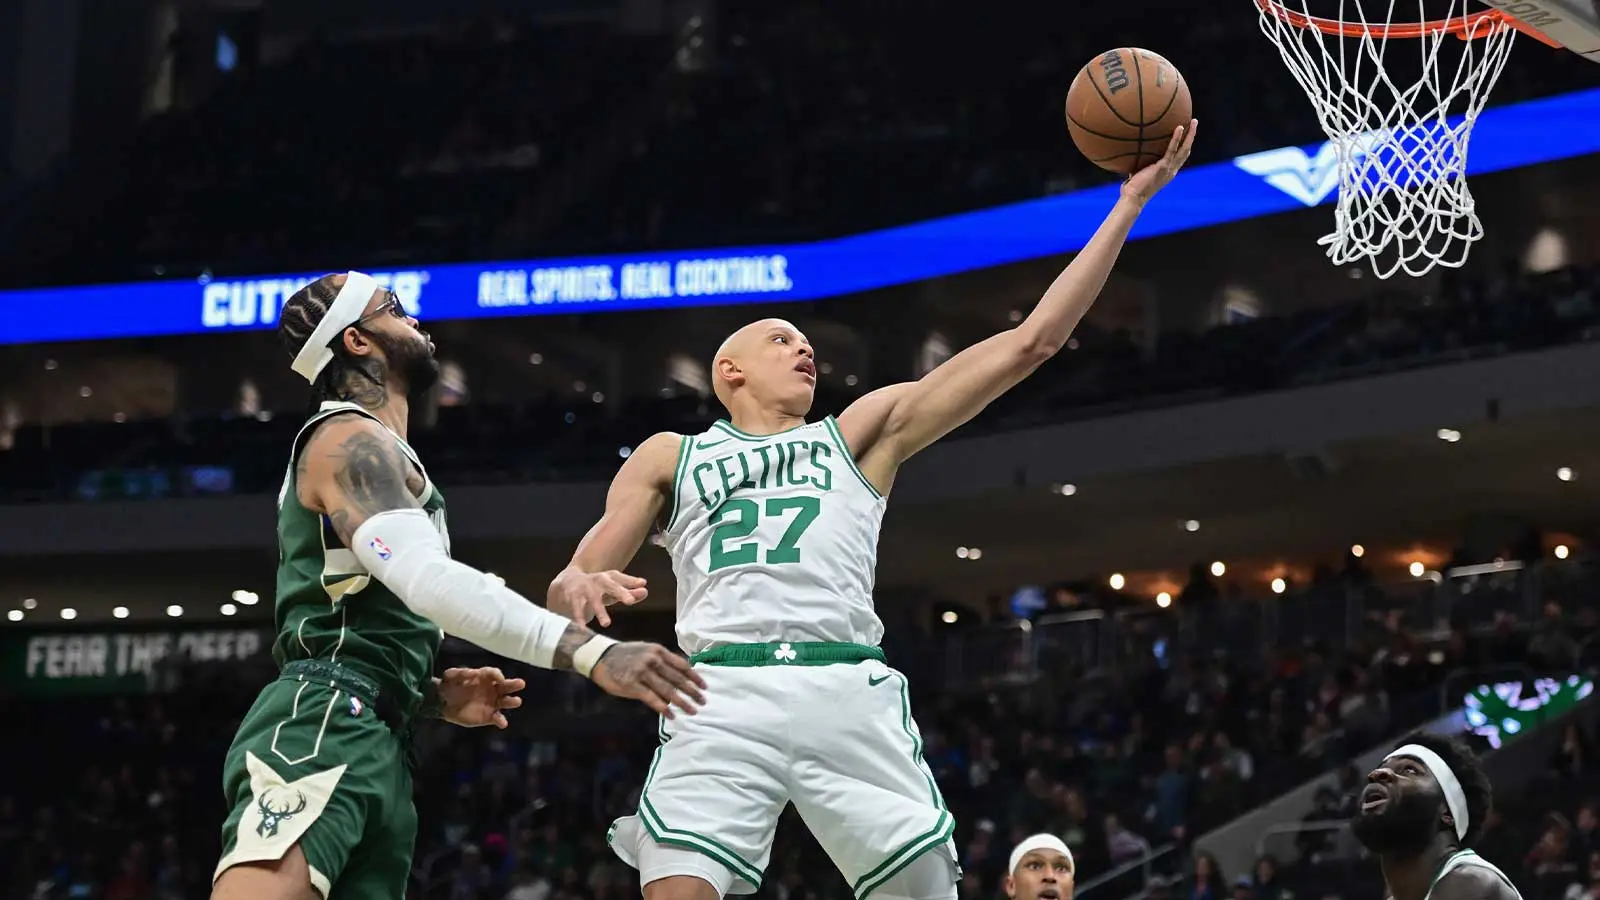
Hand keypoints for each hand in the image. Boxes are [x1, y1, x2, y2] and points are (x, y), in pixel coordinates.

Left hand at [434, 666, 525, 728]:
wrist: (442, 703)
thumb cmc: (449, 685)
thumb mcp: (450, 676)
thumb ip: (461, 673)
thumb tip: (474, 672)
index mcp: (484, 677)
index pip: (494, 674)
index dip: (497, 675)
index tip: (498, 679)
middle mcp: (491, 689)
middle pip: (505, 686)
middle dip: (513, 684)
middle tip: (521, 684)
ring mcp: (491, 703)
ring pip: (505, 702)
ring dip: (511, 701)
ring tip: (517, 701)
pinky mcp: (488, 716)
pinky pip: (497, 718)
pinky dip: (501, 721)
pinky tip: (502, 723)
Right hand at [556, 570, 647, 627]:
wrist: (565, 581)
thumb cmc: (596, 588)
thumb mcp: (611, 589)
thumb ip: (629, 591)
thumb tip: (645, 591)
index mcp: (608, 578)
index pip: (621, 578)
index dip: (631, 581)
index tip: (642, 585)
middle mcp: (597, 580)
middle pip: (610, 584)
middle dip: (620, 592)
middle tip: (631, 601)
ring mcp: (584, 588)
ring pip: (593, 599)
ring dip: (599, 611)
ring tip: (607, 624)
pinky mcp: (571, 597)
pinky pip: (576, 608)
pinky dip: (578, 617)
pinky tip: (582, 628)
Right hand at [589, 642, 706, 717]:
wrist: (600, 656)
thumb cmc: (626, 655)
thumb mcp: (646, 651)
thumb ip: (662, 661)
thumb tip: (680, 678)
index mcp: (658, 651)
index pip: (682, 665)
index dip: (695, 677)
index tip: (705, 686)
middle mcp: (652, 660)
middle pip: (678, 679)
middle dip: (692, 692)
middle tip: (703, 701)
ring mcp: (642, 672)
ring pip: (668, 690)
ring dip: (682, 702)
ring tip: (692, 711)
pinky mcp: (632, 685)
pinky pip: (652, 699)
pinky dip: (664, 708)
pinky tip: (672, 715)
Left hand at [1121, 119, 1197, 204]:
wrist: (1133, 199)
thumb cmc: (1132, 189)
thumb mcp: (1138, 173)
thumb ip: (1139, 164)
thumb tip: (1130, 152)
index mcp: (1168, 172)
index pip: (1180, 157)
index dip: (1185, 145)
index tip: (1187, 134)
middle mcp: (1172, 170)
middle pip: (1186, 150)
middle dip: (1192, 136)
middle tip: (1194, 123)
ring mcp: (1169, 169)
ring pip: (1184, 149)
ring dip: (1190, 134)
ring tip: (1194, 121)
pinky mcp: (1163, 167)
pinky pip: (1172, 149)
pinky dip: (1176, 138)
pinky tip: (1179, 127)